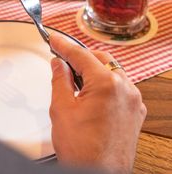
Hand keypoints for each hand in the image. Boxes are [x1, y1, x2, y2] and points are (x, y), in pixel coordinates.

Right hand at [49, 33, 145, 173]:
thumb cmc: (83, 150)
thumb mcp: (61, 109)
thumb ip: (60, 79)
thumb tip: (58, 64)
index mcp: (107, 84)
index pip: (81, 55)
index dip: (64, 45)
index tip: (54, 39)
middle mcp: (126, 89)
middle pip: (100, 59)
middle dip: (80, 57)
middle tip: (62, 60)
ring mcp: (133, 101)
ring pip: (111, 71)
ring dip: (93, 70)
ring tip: (74, 79)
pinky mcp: (135, 112)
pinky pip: (120, 87)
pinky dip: (104, 84)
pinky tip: (90, 93)